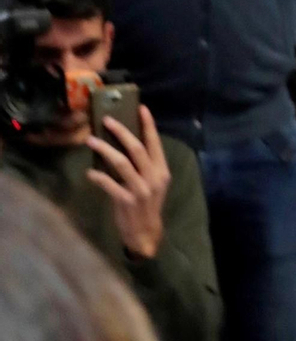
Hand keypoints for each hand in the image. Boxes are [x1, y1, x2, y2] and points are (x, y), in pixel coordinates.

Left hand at [85, 107, 168, 261]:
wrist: (145, 233)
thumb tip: (125, 143)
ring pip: (121, 163)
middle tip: (106, 120)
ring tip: (90, 141)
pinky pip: (109, 183)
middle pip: (137, 149)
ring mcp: (141, 189)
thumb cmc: (146, 205)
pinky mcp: (127, 200)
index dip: (148, 125)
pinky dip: (97, 177)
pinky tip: (89, 173)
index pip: (155, 144)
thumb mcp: (152, 184)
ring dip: (104, 150)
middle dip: (121, 132)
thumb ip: (143, 166)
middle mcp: (153, 178)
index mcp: (161, 171)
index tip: (141, 108)